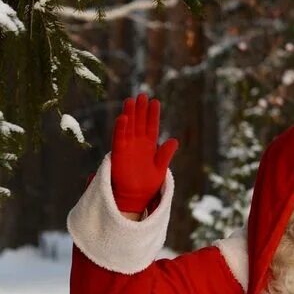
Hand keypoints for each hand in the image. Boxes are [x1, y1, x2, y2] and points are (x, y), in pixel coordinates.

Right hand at [109, 93, 179, 214]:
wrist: (135, 198)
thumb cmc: (148, 184)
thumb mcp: (160, 168)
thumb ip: (165, 154)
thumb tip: (174, 140)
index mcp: (150, 146)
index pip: (152, 126)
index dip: (153, 114)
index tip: (155, 102)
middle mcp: (138, 143)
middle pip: (139, 123)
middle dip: (141, 109)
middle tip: (142, 95)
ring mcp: (128, 147)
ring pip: (129, 127)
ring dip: (130, 114)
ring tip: (131, 100)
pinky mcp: (119, 153)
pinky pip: (119, 138)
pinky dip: (120, 128)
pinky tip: (123, 117)